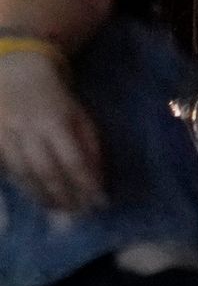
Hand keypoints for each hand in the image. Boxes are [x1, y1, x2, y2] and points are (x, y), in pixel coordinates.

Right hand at [0, 45, 102, 216]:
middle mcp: (27, 127)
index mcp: (54, 121)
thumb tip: (97, 182)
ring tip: (54, 207)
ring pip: (21, 172)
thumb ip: (90, 148)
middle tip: (75, 212)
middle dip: (62, 196)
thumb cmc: (56, 100)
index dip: (86, 185)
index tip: (99, 203)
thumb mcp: (81, 118)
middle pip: (45, 171)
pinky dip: (18, 183)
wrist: (17, 72)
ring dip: (39, 195)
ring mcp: (4, 131)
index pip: (73, 161)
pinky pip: (4, 166)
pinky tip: (31, 191)